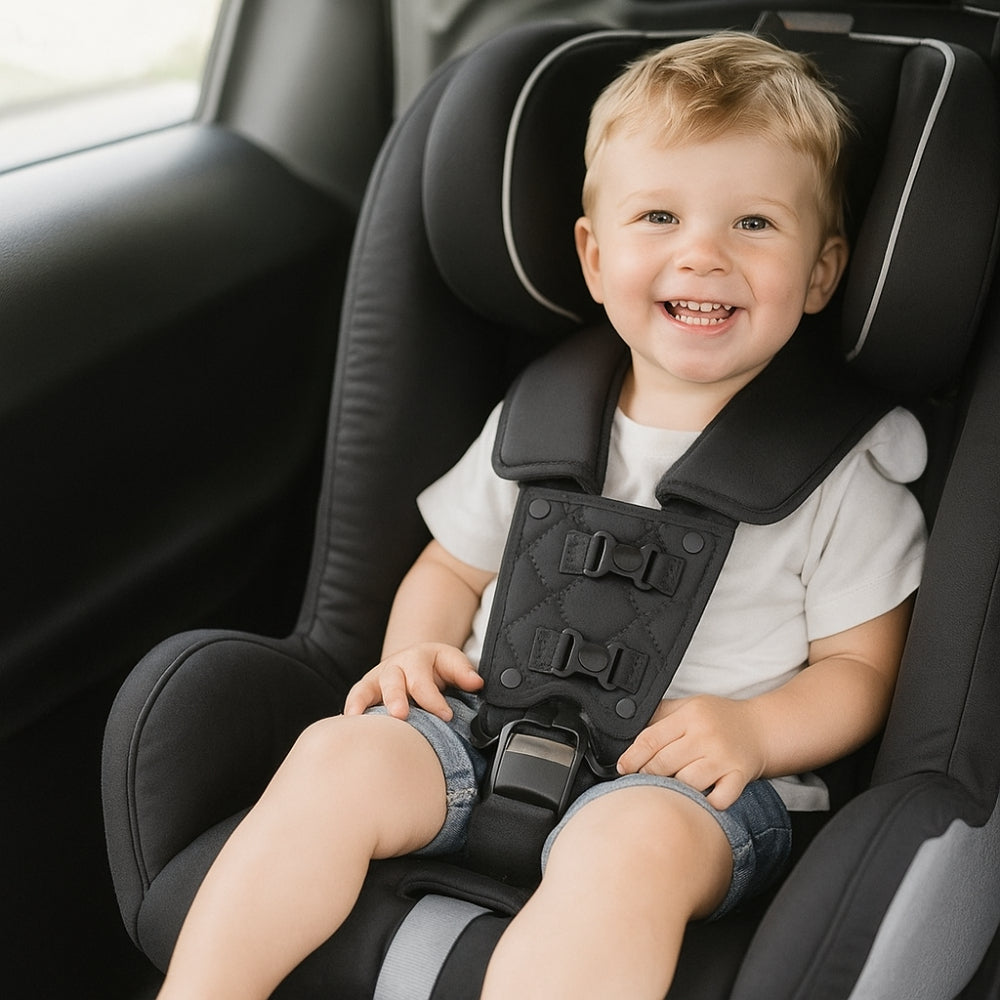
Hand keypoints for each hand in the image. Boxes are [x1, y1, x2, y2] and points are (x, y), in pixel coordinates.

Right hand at [343, 642, 483, 720]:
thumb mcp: (451, 662)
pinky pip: (353, 701)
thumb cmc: (434, 667)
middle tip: (400, 715)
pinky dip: (349, 713)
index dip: (434, 700)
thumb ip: (463, 672)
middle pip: (392, 681)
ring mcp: (376, 680)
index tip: (446, 716)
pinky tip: (345, 729)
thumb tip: (476, 682)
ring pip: (366, 690)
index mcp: (417, 659)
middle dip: (395, 698)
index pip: (423, 680)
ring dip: (363, 705)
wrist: (413, 659)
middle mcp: (393, 667)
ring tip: (358, 721)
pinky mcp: (364, 692)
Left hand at [616, 695, 766, 810]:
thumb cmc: (719, 719)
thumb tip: (627, 726)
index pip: (651, 738)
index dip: (632, 757)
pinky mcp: (739, 776)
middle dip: (648, 774)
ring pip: (687, 782)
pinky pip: (719, 799)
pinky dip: (707, 805)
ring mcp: (723, 757)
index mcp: (689, 716)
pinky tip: (699, 801)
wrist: (761, 728)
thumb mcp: (689, 706)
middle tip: (643, 779)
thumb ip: (660, 714)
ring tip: (670, 789)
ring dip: (675, 790)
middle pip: (664, 763)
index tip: (623, 768)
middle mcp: (706, 735)